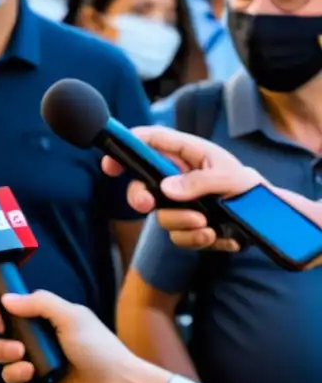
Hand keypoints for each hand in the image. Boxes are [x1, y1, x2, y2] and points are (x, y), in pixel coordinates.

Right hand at [0, 292, 171, 382]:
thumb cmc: (97, 348)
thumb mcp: (71, 316)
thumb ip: (38, 303)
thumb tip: (5, 299)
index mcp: (46, 324)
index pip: (12, 313)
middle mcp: (37, 345)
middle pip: (1, 334)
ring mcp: (34, 369)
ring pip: (2, 358)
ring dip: (4, 352)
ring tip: (21, 354)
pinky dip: (14, 375)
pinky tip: (28, 372)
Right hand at [100, 125, 262, 251]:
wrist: (271, 223)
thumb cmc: (252, 190)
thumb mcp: (232, 179)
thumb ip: (200, 182)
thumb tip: (166, 189)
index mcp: (189, 154)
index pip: (152, 142)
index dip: (128, 147)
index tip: (111, 162)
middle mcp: (179, 177)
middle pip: (142, 182)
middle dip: (139, 196)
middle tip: (146, 205)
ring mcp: (180, 203)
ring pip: (160, 214)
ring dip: (180, 223)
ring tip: (206, 227)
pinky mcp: (188, 226)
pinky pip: (179, 236)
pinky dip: (196, 240)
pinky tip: (218, 237)